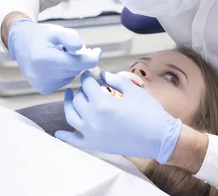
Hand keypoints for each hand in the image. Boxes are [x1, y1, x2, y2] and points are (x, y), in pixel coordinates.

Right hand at [7, 18, 101, 93]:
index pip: (78, 63)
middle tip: (70, 48)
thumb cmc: (41, 35)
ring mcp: (42, 84)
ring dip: (70, 66)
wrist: (19, 43)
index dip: (92, 57)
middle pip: (75, 70)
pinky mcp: (43, 89)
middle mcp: (42, 75)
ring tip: (59, 56)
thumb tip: (86, 51)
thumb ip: (71, 38)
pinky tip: (55, 65)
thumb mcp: (56, 31)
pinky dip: (64, 73)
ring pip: (71, 76)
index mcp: (46, 59)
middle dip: (78, 59)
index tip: (97, 51)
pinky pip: (64, 81)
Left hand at [54, 71, 182, 163]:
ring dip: (68, 105)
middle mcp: (92, 118)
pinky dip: (65, 136)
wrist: (159, 137)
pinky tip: (58, 132)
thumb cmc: (149, 112)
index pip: (87, 84)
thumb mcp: (133, 90)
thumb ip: (114, 80)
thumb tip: (101, 74)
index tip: (89, 73)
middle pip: (78, 99)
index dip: (87, 76)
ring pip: (71, 116)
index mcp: (102, 102)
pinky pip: (75, 141)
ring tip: (69, 97)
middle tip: (87, 86)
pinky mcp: (95, 145)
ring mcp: (92, 133)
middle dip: (81, 89)